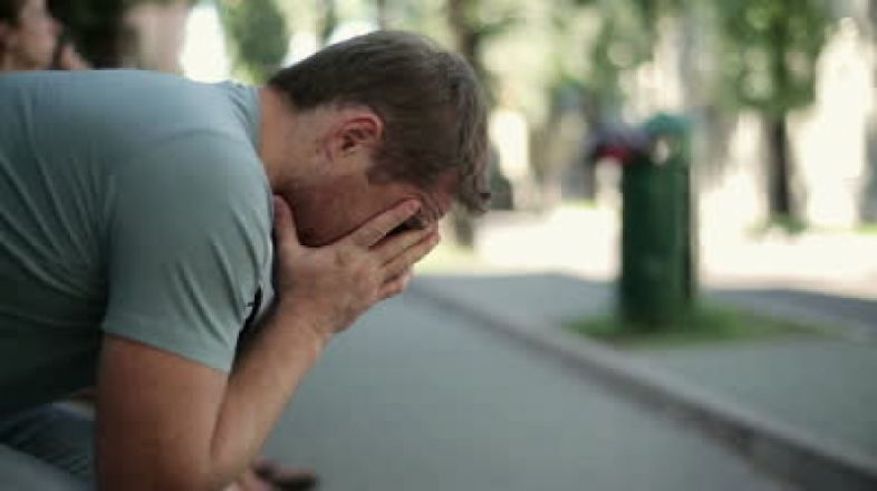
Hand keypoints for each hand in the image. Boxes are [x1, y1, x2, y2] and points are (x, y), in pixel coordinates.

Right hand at [271, 196, 438, 339]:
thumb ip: (283, 224)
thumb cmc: (293, 288)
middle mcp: (364, 268)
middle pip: (399, 247)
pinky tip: (413, 268)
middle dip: (419, 233)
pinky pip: (395, 285)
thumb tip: (275, 196)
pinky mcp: (371, 299)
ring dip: (420, 250)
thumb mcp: (286, 254)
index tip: (415, 203)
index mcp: (347, 253)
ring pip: (403, 264)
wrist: (302, 325)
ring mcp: (370, 285)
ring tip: (435, 238)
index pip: (377, 229)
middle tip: (437, 220)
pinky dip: (406, 275)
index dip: (397, 215)